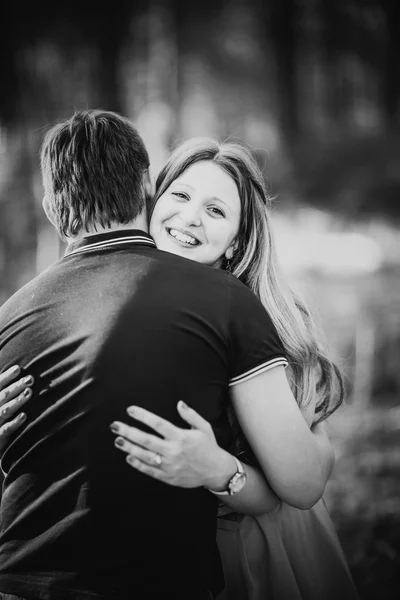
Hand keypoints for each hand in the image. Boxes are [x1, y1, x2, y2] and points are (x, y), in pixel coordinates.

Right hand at [0, 366, 32, 452]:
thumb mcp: (0, 402)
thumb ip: (4, 393)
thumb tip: (18, 372)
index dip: (6, 377)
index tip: (18, 368)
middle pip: (3, 396)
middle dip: (16, 386)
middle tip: (30, 379)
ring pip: (5, 410)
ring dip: (17, 401)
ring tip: (29, 392)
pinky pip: (6, 429)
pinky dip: (14, 422)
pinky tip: (24, 416)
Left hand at [110, 401, 235, 488]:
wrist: (215, 471)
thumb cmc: (208, 447)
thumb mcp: (204, 427)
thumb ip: (190, 414)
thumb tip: (179, 403)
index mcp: (181, 436)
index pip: (158, 424)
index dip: (143, 416)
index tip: (130, 410)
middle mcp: (173, 450)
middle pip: (146, 440)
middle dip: (129, 432)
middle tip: (115, 426)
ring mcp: (170, 465)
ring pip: (145, 456)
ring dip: (130, 448)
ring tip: (118, 440)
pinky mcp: (168, 477)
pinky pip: (150, 470)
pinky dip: (138, 464)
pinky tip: (129, 457)